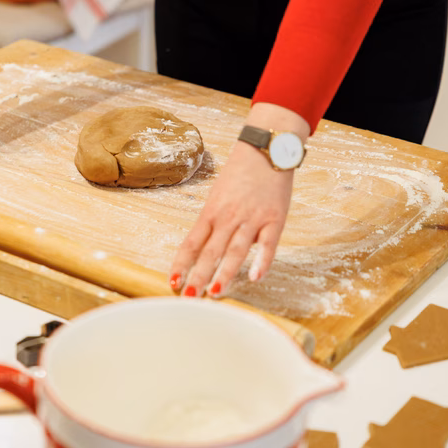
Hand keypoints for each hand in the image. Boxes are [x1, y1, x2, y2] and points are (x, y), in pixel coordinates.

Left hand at [169, 103, 310, 297]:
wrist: (265, 149)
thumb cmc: (240, 175)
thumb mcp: (218, 196)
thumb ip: (212, 223)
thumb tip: (203, 250)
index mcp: (211, 212)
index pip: (191, 243)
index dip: (181, 264)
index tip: (172, 282)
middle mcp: (228, 217)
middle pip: (210, 251)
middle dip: (198, 276)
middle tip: (189, 298)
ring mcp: (252, 219)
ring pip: (236, 251)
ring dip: (225, 274)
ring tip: (214, 293)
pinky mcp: (275, 219)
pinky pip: (268, 244)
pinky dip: (262, 261)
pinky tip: (255, 278)